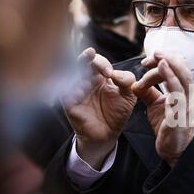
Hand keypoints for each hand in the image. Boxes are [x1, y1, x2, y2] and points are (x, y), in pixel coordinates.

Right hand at [63, 48, 136, 169]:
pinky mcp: (69, 103)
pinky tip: (79, 95)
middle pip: (80, 61)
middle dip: (86, 59)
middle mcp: (86, 80)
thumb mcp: (129, 95)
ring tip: (87, 86)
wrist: (108, 134)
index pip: (97, 60)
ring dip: (78, 75)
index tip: (110, 73)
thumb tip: (115, 73)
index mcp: (100, 76)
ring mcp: (76, 90)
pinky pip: (64, 93)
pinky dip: (71, 91)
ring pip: (70, 74)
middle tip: (94, 62)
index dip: (102, 63)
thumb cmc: (117, 112)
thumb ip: (127, 80)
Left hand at [132, 52, 193, 167]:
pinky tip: (161, 68)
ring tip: (157, 56)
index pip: (180, 70)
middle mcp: (190, 97)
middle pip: (184, 69)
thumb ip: (148, 93)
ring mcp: (188, 105)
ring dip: (170, 64)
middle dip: (169, 58)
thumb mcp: (156, 107)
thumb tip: (135, 82)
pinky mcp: (181, 114)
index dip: (165, 61)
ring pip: (184, 78)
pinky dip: (170, 77)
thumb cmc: (168, 129)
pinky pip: (177, 92)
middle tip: (153, 53)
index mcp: (186, 92)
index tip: (147, 61)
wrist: (174, 152)